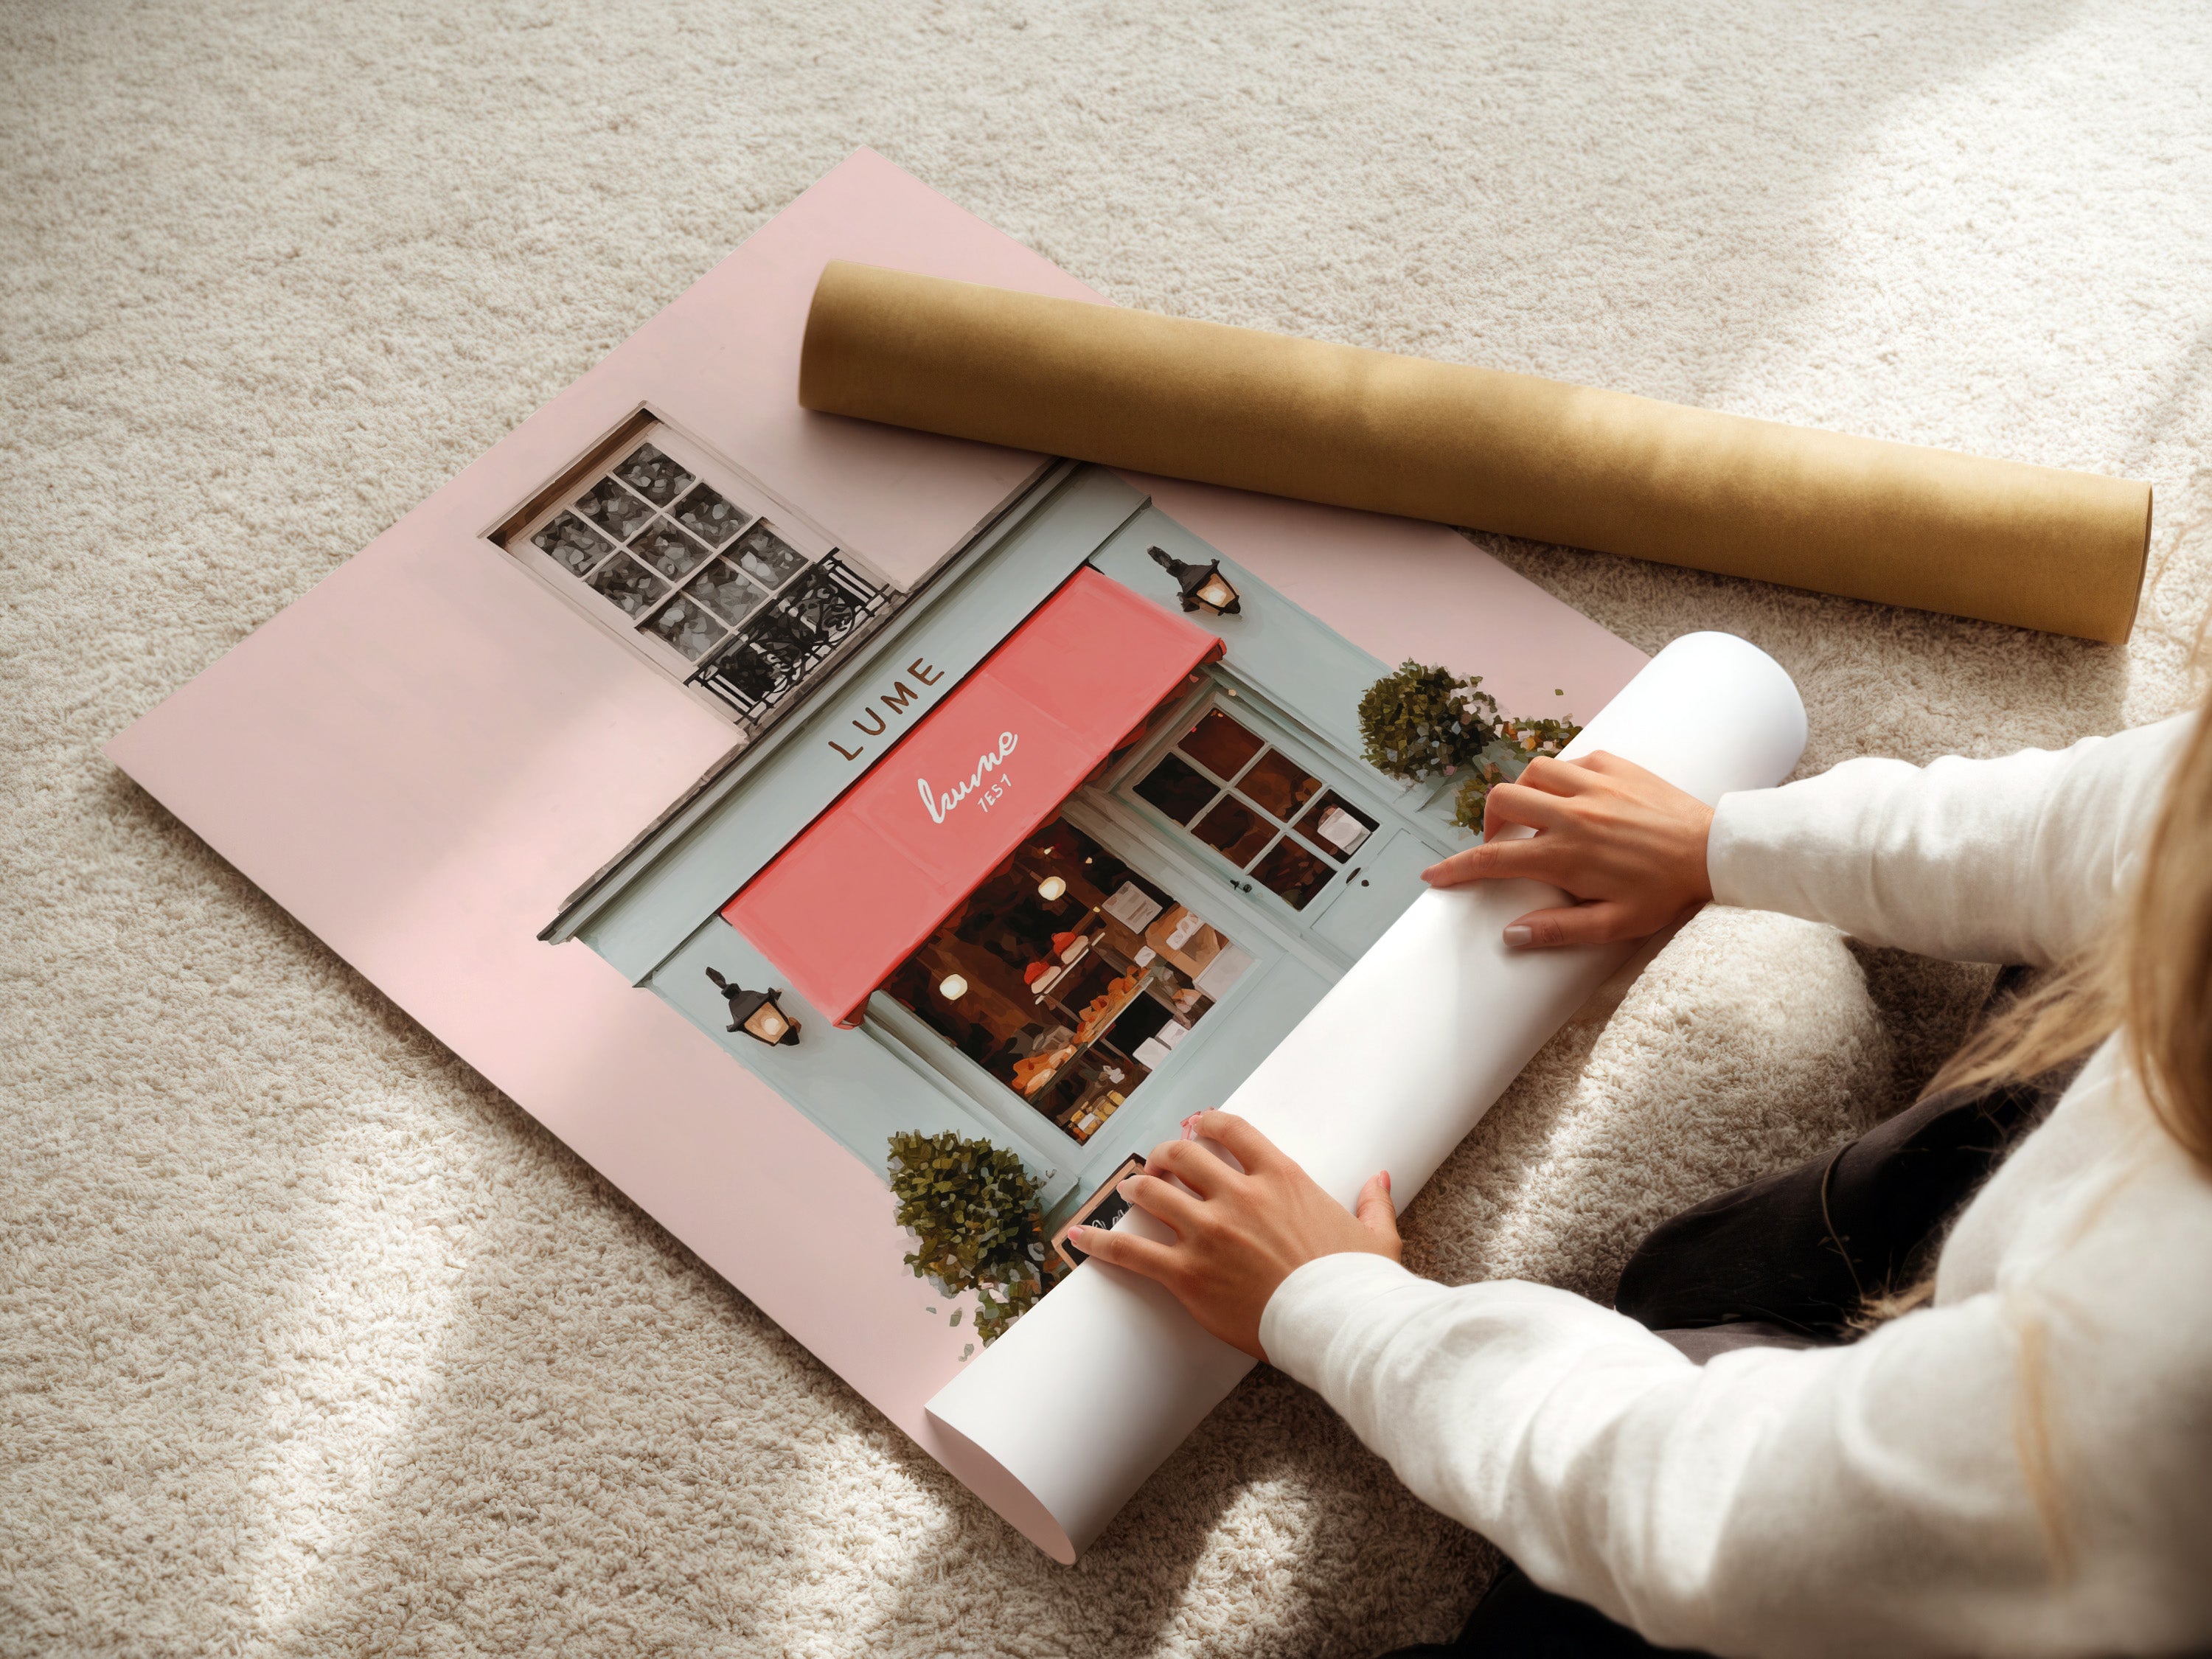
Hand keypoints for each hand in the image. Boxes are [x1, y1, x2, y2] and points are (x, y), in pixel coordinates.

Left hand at [1068, 1111, 1399, 1360]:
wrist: (1341, 1326)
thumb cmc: (1359, 1285)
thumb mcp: (1375, 1236)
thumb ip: (1373, 1202)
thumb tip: (1379, 1178)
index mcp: (1281, 1178)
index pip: (1231, 1131)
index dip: (1206, 1123)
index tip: (1195, 1125)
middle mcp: (1239, 1196)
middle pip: (1182, 1155)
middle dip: (1164, 1154)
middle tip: (1158, 1162)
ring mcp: (1209, 1233)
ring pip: (1153, 1192)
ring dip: (1136, 1187)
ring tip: (1129, 1189)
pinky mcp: (1188, 1274)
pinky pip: (1131, 1251)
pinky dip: (1099, 1241)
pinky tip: (1077, 1236)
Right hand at [1420, 751, 1713, 948]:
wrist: (1715, 851)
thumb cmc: (1666, 892)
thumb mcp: (1615, 925)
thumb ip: (1559, 930)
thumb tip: (1511, 935)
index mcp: (1566, 855)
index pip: (1493, 859)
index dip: (1456, 868)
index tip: (1434, 876)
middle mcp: (1572, 813)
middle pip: (1502, 801)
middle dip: (1488, 822)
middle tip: (1502, 843)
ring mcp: (1594, 784)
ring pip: (1532, 772)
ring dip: (1524, 793)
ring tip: (1536, 816)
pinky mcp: (1615, 765)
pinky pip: (1571, 761)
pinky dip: (1561, 777)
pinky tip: (1574, 797)